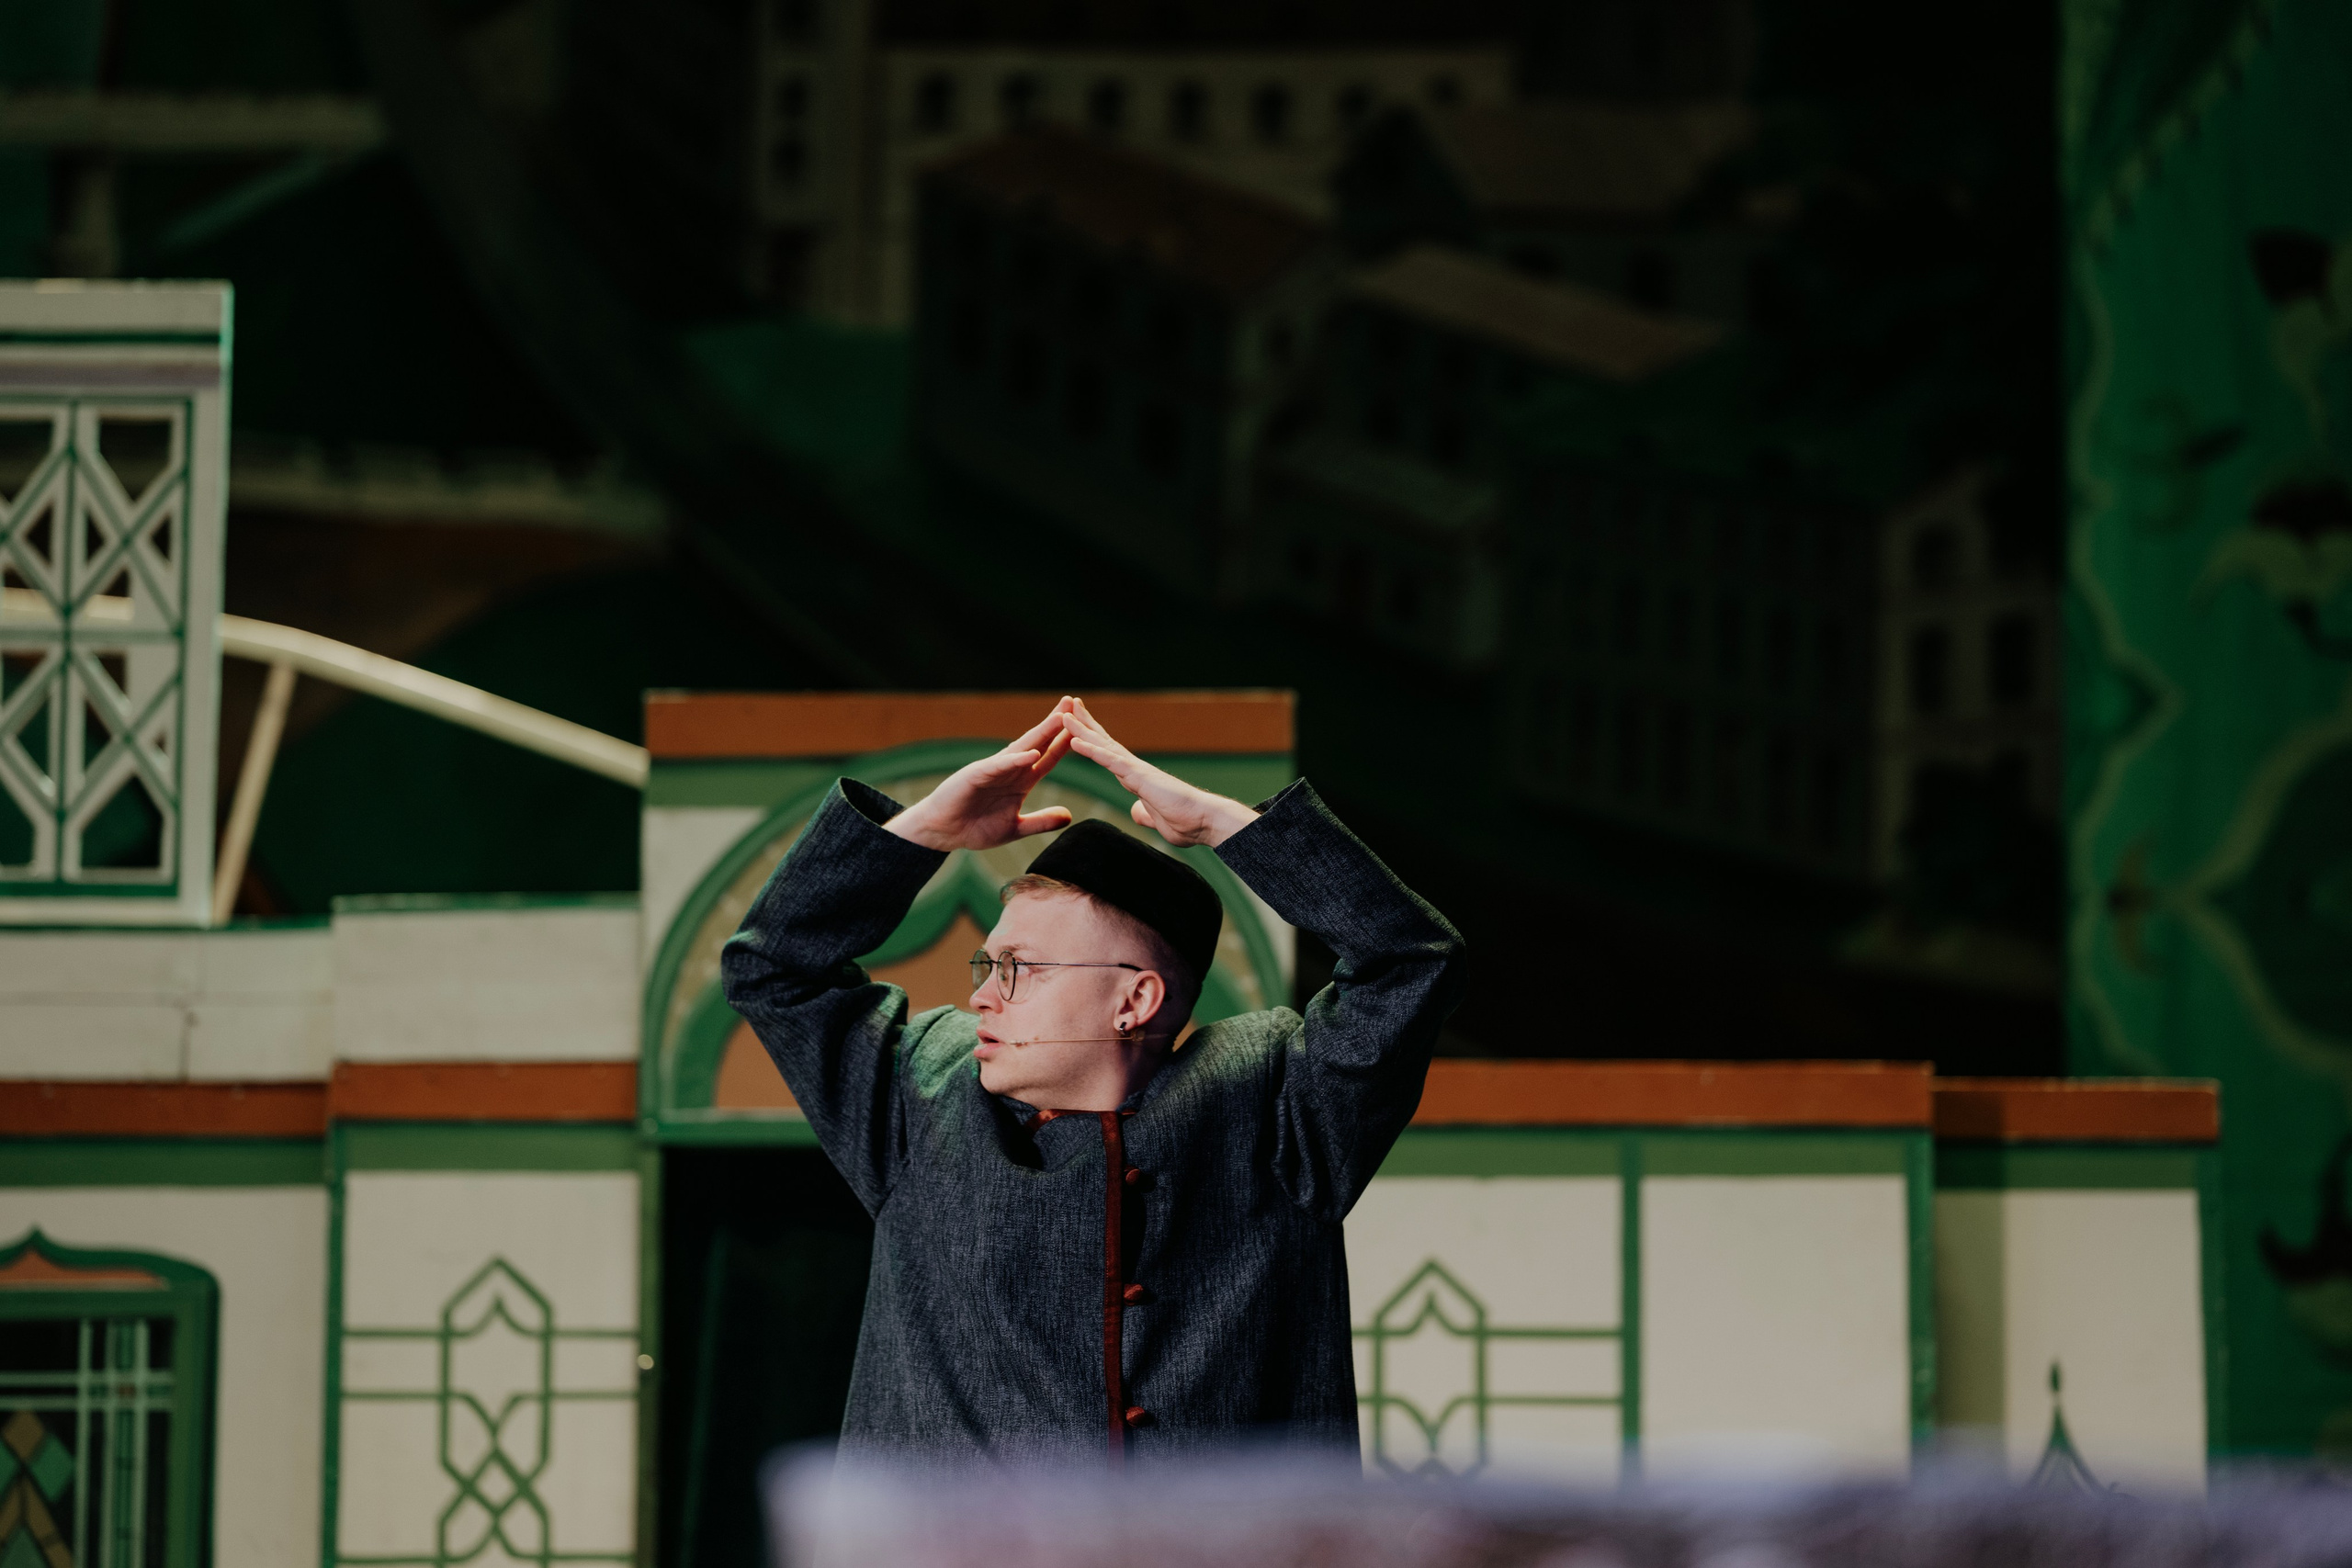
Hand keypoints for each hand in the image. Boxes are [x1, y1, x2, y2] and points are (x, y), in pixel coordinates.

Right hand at [885, 700, 1076, 850]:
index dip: (1065, 744)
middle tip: (1074, 703)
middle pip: (1038, 743)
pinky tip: (1032, 753)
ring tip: (1061, 718)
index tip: (1086, 729)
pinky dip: (1015, 760)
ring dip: (1041, 733)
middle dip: (1056, 724)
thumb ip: (1041, 822)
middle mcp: (1009, 770)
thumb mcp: (1016, 827)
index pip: (1048, 758)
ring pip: (1021, 748)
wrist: (942, 832)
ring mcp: (993, 770)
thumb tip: (1068, 815)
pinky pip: (998, 766)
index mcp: (1020, 781)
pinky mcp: (976, 776)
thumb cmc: (974, 827)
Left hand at [1062, 697, 1257, 847]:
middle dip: (1085, 724)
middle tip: (1068, 705)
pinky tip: (1074, 741)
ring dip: (1081, 730)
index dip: (1093, 741)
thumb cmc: (1187, 821)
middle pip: (1104, 742)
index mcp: (1136, 779)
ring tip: (1064, 714)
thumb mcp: (1156, 819)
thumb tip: (1135, 810)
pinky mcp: (1139, 777)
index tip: (1077, 728)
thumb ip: (1143, 812)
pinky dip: (1091, 750)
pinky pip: (1110, 761)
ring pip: (1103, 746)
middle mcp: (1134, 769)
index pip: (1109, 755)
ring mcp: (1136, 770)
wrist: (1206, 821)